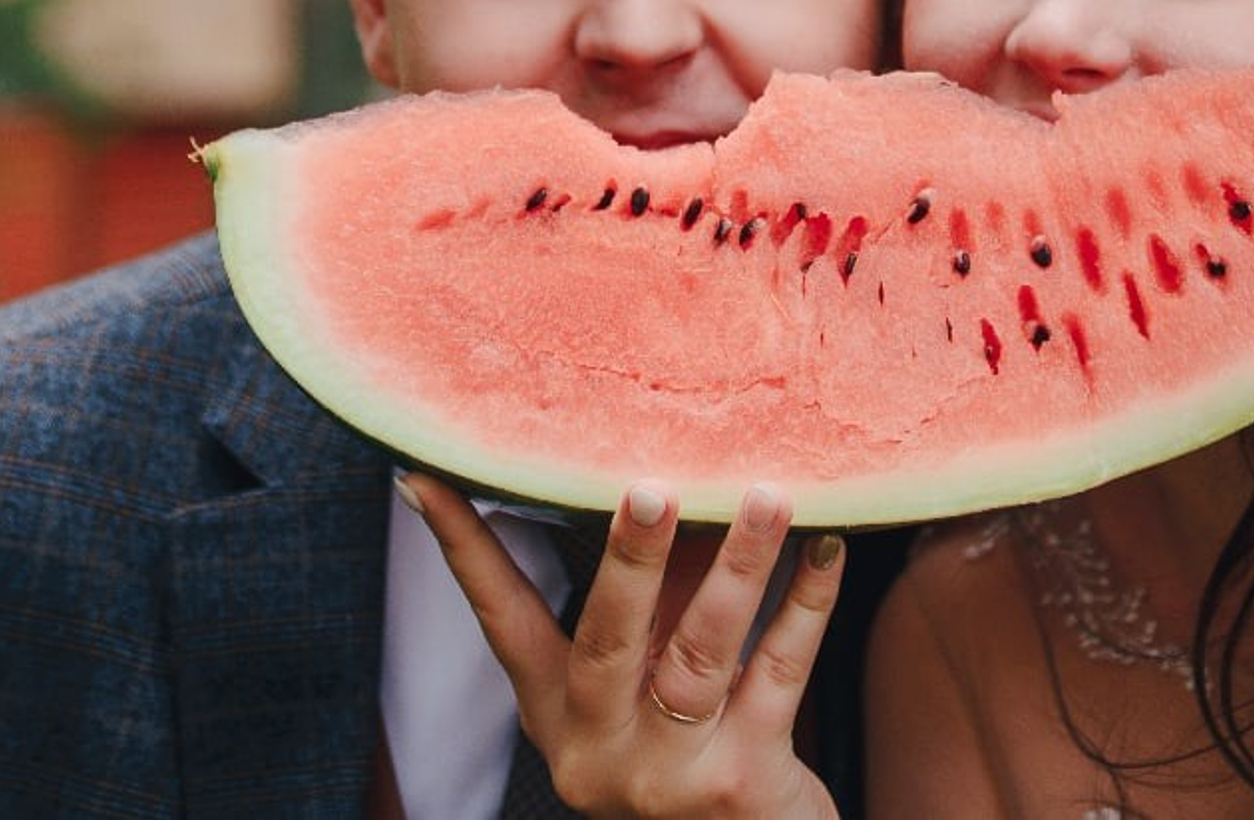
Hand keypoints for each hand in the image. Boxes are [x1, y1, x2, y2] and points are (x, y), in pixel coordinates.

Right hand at [399, 472, 844, 818]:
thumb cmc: (694, 742)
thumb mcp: (644, 679)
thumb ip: (650, 593)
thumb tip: (665, 468)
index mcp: (559, 713)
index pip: (500, 619)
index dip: (464, 550)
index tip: (426, 477)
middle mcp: (599, 747)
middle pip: (607, 639)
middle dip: (630, 558)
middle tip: (649, 486)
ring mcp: (669, 775)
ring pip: (703, 653)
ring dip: (739, 564)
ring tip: (767, 494)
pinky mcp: (741, 785)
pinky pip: (778, 676)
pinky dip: (806, 607)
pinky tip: (826, 550)